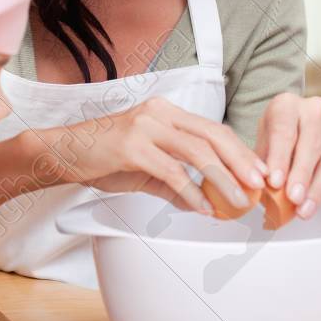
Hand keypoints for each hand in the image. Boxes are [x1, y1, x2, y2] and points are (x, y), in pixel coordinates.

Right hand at [53, 97, 266, 214]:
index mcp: (166, 113)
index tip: (258, 173)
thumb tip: (203, 203)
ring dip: (222, 180)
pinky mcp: (132, 147)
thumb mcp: (144, 169)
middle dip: (241, 162)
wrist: (61, 153)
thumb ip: (174, 183)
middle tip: (259, 186)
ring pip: (198, 152)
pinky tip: (203, 207)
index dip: (240, 152)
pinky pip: (171, 171)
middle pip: (213, 136)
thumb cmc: (101, 158)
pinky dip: (191, 191)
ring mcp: (145, 127)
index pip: (213, 129)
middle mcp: (159, 113)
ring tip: (238, 201)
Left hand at [255, 93, 320, 218]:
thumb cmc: (273, 139)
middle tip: (292, 198)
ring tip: (303, 210)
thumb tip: (260, 188)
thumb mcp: (260, 144)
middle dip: (301, 174)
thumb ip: (261, 164)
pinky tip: (312, 204)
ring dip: (316, 188)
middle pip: (310, 144)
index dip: (280, 158)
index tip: (274, 182)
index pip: (284, 130)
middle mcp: (314, 110)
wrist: (293, 130)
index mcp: (286, 105)